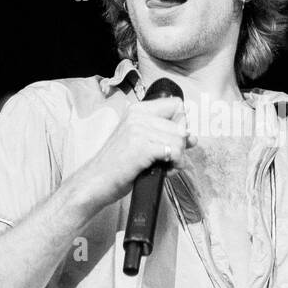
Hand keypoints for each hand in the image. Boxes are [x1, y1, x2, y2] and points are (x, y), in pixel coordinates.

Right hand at [71, 96, 195, 210]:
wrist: (95, 182)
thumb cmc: (116, 165)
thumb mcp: (139, 142)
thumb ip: (164, 135)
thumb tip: (192, 137)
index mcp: (137, 111)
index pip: (176, 105)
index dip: (180, 124)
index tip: (172, 139)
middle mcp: (138, 115)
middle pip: (182, 124)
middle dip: (180, 145)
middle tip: (168, 159)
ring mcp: (139, 129)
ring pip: (180, 139)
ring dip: (178, 158)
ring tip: (164, 166)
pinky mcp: (142, 146)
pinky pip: (174, 152)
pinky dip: (174, 165)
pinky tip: (163, 170)